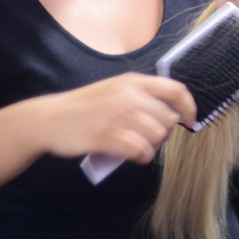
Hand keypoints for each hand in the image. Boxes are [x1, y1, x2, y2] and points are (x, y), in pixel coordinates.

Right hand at [41, 73, 195, 163]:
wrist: (48, 119)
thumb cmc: (84, 108)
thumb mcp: (114, 90)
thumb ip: (140, 96)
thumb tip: (171, 114)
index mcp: (132, 81)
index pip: (175, 89)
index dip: (188, 106)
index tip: (190, 120)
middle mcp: (128, 95)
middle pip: (168, 120)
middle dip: (163, 134)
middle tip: (148, 138)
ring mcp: (118, 115)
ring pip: (157, 137)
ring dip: (152, 147)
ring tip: (139, 148)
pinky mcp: (108, 136)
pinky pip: (141, 151)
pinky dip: (142, 157)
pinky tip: (135, 157)